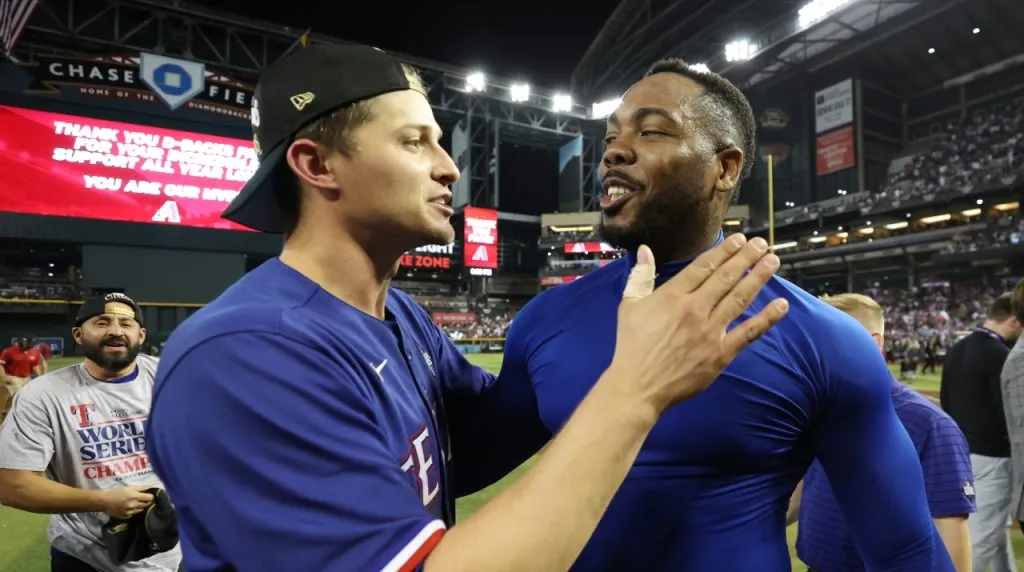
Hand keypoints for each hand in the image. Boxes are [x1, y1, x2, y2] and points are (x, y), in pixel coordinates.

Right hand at [101, 486, 154, 518]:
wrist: (104, 501)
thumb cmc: (117, 492)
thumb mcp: (129, 487)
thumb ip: (141, 487)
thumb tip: (151, 487)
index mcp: (135, 496)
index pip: (150, 498)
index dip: (151, 496)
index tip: (149, 495)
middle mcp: (134, 505)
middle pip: (147, 504)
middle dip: (147, 501)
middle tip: (143, 499)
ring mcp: (130, 512)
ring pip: (141, 510)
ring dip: (141, 507)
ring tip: (136, 503)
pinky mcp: (126, 516)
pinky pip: (134, 514)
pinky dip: (134, 511)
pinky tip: (130, 508)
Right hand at [609, 234, 787, 412]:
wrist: (638, 385)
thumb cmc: (632, 346)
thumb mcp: (629, 306)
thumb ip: (640, 276)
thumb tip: (645, 250)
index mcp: (672, 296)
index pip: (704, 266)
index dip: (724, 251)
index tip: (740, 240)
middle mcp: (694, 309)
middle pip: (726, 277)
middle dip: (746, 258)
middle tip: (761, 244)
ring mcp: (710, 331)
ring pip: (740, 298)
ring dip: (758, 278)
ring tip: (773, 262)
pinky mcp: (720, 353)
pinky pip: (748, 332)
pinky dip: (766, 318)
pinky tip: (781, 304)